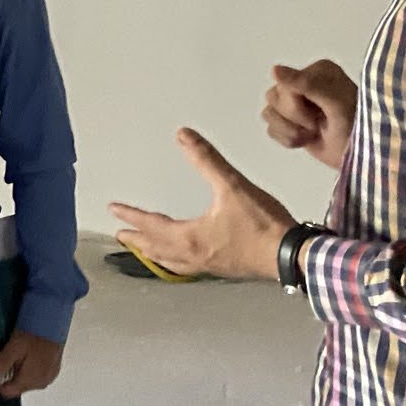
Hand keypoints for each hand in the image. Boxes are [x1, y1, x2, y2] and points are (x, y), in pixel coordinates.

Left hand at [0, 330, 62, 397]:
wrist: (54, 323)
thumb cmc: (35, 333)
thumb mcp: (14, 346)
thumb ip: (2, 362)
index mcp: (30, 380)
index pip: (8, 392)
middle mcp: (41, 382)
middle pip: (18, 387)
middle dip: (9, 376)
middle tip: (6, 358)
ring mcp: (49, 377)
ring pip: (28, 381)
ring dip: (20, 372)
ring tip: (18, 354)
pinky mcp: (54, 370)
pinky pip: (37, 375)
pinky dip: (30, 369)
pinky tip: (28, 355)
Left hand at [110, 129, 295, 281]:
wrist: (292, 257)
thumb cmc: (262, 224)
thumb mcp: (233, 186)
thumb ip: (207, 160)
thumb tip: (183, 136)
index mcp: (189, 236)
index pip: (150, 225)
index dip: (130, 215)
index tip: (113, 210)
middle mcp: (193, 255)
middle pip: (155, 248)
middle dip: (136, 240)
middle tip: (119, 234)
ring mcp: (208, 266)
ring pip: (170, 262)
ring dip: (153, 254)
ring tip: (144, 250)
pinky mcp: (223, 270)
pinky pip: (187, 268)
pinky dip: (174, 263)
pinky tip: (183, 259)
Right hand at [263, 60, 357, 171]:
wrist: (362, 157)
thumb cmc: (355, 129)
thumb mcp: (335, 104)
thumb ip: (306, 84)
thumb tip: (274, 69)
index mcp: (319, 71)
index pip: (284, 83)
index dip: (297, 104)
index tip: (321, 113)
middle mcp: (304, 81)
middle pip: (273, 97)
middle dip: (296, 118)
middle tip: (320, 124)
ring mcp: (295, 101)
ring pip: (268, 113)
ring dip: (292, 130)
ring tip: (314, 133)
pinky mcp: (289, 121)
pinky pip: (270, 128)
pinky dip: (288, 139)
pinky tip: (307, 140)